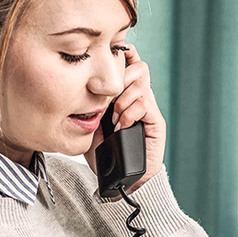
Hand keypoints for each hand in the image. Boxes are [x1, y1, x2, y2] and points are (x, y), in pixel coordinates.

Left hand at [83, 42, 166, 192]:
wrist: (121, 181)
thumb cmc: (105, 156)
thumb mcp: (89, 126)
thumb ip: (90, 106)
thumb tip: (81, 86)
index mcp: (123, 95)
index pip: (128, 65)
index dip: (121, 56)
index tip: (109, 54)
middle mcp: (138, 98)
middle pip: (138, 67)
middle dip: (120, 76)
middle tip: (108, 98)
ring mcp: (148, 109)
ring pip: (141, 82)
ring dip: (123, 98)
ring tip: (114, 118)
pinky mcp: (156, 122)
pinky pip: (145, 102)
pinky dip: (130, 111)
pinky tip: (121, 125)